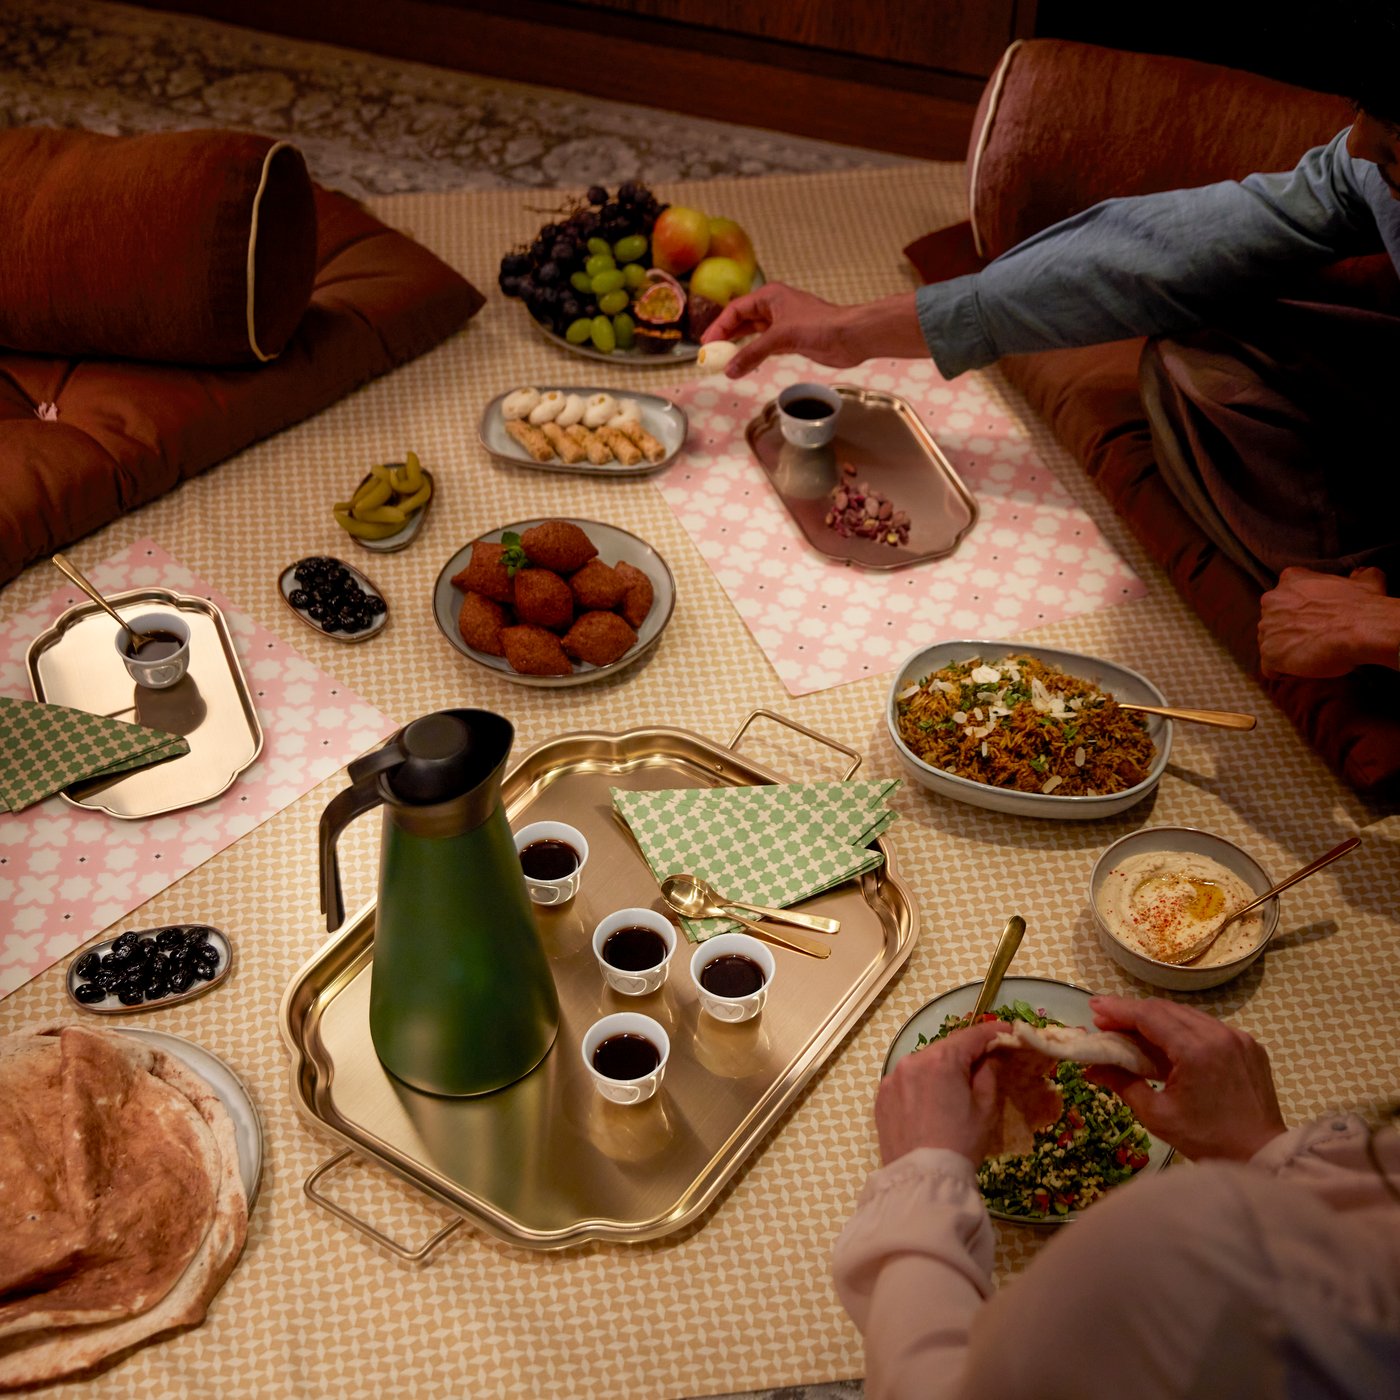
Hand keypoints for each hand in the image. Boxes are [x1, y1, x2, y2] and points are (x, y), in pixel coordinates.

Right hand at [701, 283, 925, 376]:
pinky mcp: (791, 340)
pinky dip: (753, 355)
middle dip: (726, 337)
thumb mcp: (780, 337)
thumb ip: (752, 354)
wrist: (850, 337)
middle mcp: (774, 307)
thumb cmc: (818, 326)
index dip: (719, 326)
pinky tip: (744, 364)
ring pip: (753, 335)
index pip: (736, 309)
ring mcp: (782, 324)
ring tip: (723, 361)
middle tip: (711, 354)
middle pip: (742, 321)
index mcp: (770, 296)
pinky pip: (764, 346)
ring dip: (739, 347)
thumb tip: (729, 370)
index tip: (706, 343)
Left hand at [875, 1021, 1004, 1164]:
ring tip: (954, 1089)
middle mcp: (912, 1060)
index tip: (1008, 1032)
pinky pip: (906, 1081)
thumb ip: (988, 1074)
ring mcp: (892, 1078)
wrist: (922, 1179)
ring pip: (923, 1064)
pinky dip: (920, 1085)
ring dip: (939, 1070)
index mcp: (941, 1060)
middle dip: (965, 1054)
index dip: (993, 1032)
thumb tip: (988, 1057)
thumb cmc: (960, 1143)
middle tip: (984, 1064)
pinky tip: (930, 1104)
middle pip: (945, 1049)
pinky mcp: (881, 1096)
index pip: (971, 1036)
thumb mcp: (984, 1109)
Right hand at [1086, 996, 1285, 1160]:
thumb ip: (1123, 1083)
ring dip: (1156, 1019)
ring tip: (1130, 1029)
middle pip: (1166, 1010)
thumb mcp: (1157, 1115)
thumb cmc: (1206, 1140)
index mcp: (1196, 1050)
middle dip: (1133, 1012)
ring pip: (1187, 1015)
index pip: (1149, 1016)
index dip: (1118, 1009)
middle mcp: (1219, 1034)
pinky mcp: (1249, 1045)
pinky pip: (1207, 1027)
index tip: (1092, 1008)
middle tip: (1104, 1019)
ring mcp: (1238, 1038)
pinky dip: (1181, 1029)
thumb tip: (1091, 1067)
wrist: (1263, 1156)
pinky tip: (1167, 1042)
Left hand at [1259, 566, 1399, 677]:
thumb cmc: (1363, 606)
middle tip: (1313, 639)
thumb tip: (1362, 573)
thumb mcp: (1366, 581)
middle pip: (1273, 620)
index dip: (1297, 612)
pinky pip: (1270, 668)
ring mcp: (1267, 628)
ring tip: (1311, 654)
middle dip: (1288, 631)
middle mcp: (1271, 601)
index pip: (1283, 597)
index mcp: (1290, 580)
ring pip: (1270, 643)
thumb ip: (1359, 575)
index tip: (1313, 620)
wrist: (1360, 630)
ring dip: (1286, 651)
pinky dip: (1283, 671)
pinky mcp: (1268, 654)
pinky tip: (1302, 669)